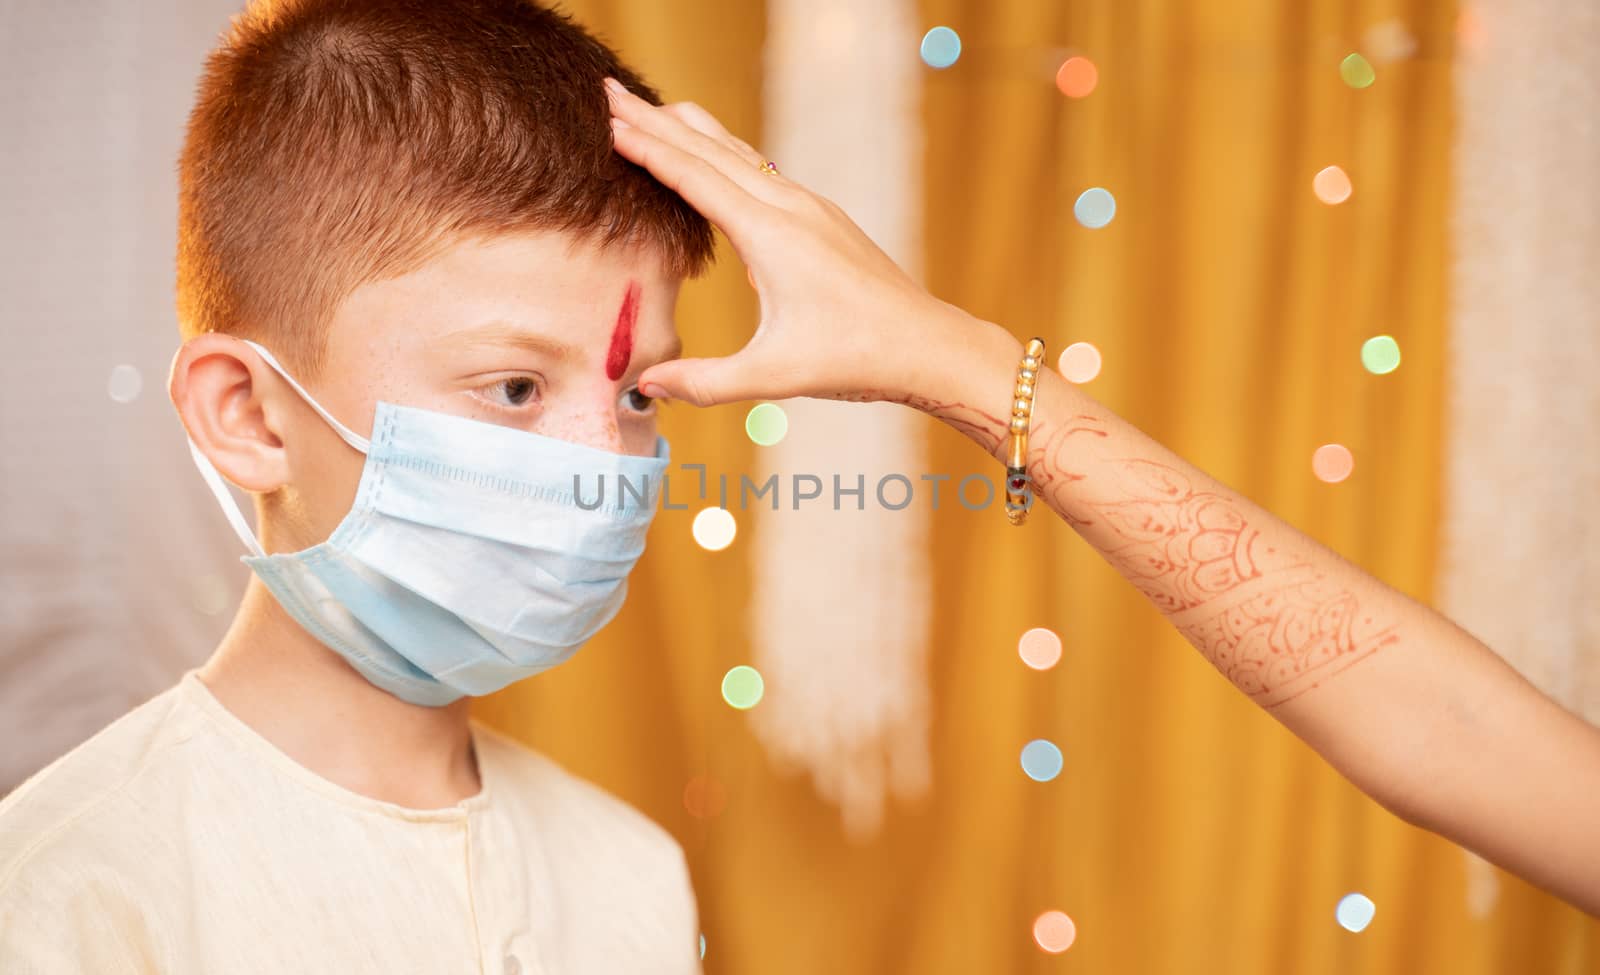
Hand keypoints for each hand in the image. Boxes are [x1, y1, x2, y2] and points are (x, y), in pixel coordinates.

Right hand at [605, 78, 1004, 407]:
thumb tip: (646, 385)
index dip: (648, 148)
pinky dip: (724, 153)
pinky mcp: (822, 219)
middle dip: (657, 119)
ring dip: (691, 129)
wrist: (926, 344)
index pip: (696, 177)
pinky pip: (762, 170)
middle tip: (609, 91)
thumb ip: (705, 382)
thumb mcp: (774, 376)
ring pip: (739, 153)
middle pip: (711, 149)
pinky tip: (715, 157)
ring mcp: (810, 208)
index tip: (607, 122)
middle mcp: (790, 208)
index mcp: (771, 235)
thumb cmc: (855, 358)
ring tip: (653, 107)